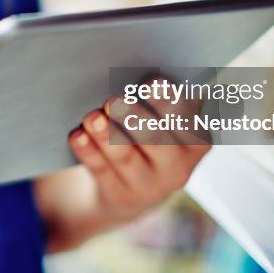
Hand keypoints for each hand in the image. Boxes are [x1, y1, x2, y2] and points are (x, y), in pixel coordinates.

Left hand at [67, 97, 209, 223]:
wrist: (135, 187)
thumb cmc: (152, 138)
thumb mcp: (166, 124)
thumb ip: (159, 103)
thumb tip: (134, 76)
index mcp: (196, 143)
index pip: (186, 120)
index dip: (168, 101)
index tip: (149, 83)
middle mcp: (177, 168)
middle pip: (155, 140)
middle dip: (133, 117)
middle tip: (114, 101)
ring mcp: (149, 187)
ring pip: (125, 157)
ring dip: (106, 134)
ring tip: (92, 117)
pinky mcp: (120, 196)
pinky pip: (101, 171)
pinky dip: (88, 151)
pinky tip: (78, 135)